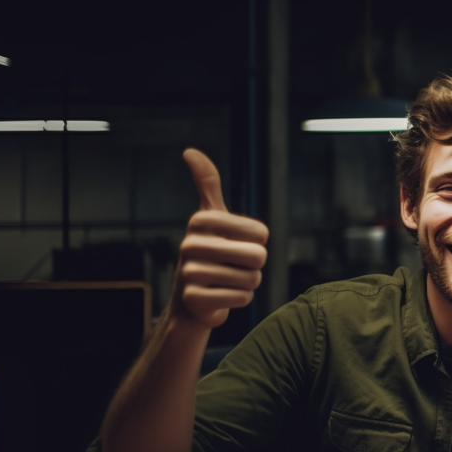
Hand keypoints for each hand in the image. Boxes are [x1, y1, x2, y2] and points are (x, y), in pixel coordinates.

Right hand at [171, 149, 267, 329]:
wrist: (192, 300)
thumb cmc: (209, 253)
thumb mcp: (210, 217)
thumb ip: (207, 184)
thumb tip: (190, 150)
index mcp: (200, 220)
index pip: (261, 232)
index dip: (258, 241)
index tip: (238, 242)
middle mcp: (190, 244)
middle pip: (258, 256)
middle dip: (254, 265)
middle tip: (233, 265)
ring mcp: (190, 273)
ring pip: (252, 279)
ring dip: (247, 282)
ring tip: (227, 280)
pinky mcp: (195, 299)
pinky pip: (242, 298)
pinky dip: (239, 299)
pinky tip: (222, 295)